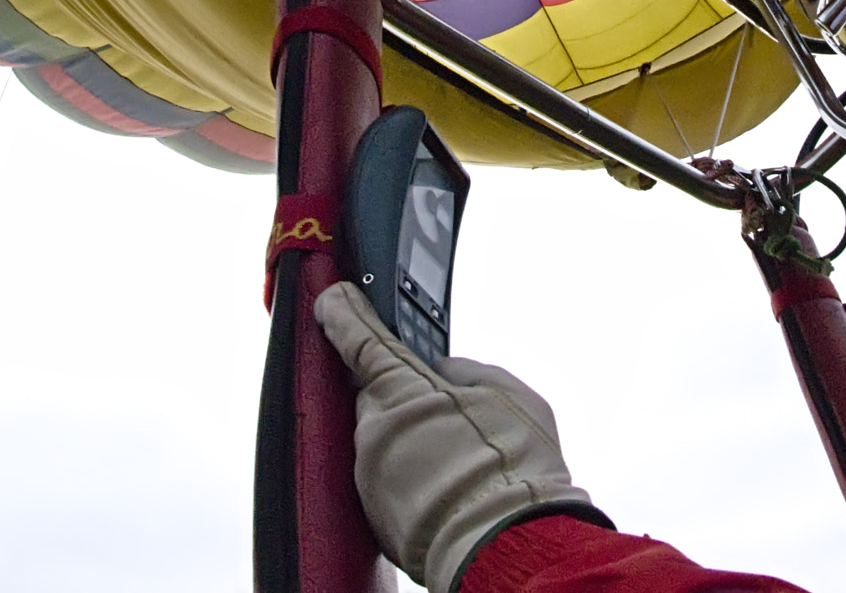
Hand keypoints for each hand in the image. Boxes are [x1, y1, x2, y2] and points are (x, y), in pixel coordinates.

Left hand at [315, 281, 605, 590]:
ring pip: (385, 441)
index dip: (342, 313)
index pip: (357, 337)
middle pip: (379, 396)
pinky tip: (451, 487)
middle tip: (451, 413)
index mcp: (402, 387)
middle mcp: (375, 429)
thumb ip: (467, 372)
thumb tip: (446, 374)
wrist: (507, 544)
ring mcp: (371, 475)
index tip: (332, 300)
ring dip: (412, 442)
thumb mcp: (507, 392)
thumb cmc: (513, 466)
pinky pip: (389, 481)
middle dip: (406, 397)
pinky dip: (412, 479)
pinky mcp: (375, 515)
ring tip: (462, 461)